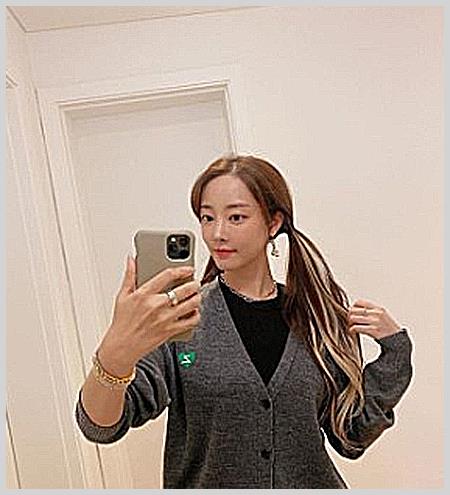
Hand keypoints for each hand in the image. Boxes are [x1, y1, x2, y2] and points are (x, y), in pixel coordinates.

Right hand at [98, 255, 201, 375]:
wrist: (122, 346)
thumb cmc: (122, 322)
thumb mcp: (122, 296)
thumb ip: (129, 276)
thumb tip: (131, 260)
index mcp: (144, 294)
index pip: (167, 275)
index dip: (182, 269)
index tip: (188, 269)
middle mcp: (156, 305)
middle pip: (184, 289)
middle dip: (194, 284)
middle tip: (195, 283)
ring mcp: (165, 319)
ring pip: (191, 304)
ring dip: (197, 298)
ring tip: (196, 295)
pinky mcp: (170, 331)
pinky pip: (191, 321)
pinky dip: (196, 315)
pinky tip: (194, 312)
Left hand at [347, 299, 401, 339]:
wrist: (399, 340)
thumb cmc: (388, 329)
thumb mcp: (382, 315)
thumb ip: (371, 311)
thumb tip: (354, 309)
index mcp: (378, 308)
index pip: (358, 302)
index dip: (352, 307)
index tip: (352, 313)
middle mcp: (377, 313)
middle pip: (353, 310)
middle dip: (349, 316)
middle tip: (349, 321)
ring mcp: (375, 322)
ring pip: (353, 318)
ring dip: (349, 323)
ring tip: (351, 327)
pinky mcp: (373, 330)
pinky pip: (356, 327)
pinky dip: (351, 330)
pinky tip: (352, 332)